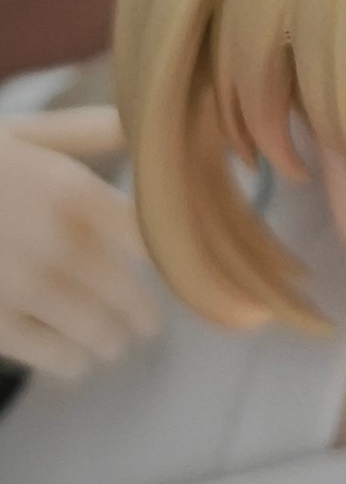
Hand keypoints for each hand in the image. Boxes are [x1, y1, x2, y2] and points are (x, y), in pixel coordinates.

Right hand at [0, 107, 161, 377]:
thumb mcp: (29, 133)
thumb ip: (91, 131)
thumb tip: (148, 122)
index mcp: (75, 191)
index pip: (150, 237)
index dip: (173, 258)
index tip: (181, 271)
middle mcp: (59, 241)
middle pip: (128, 291)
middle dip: (140, 313)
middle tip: (147, 325)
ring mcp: (25, 286)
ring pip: (95, 329)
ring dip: (109, 340)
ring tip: (112, 344)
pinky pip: (50, 354)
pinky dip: (70, 360)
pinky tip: (76, 360)